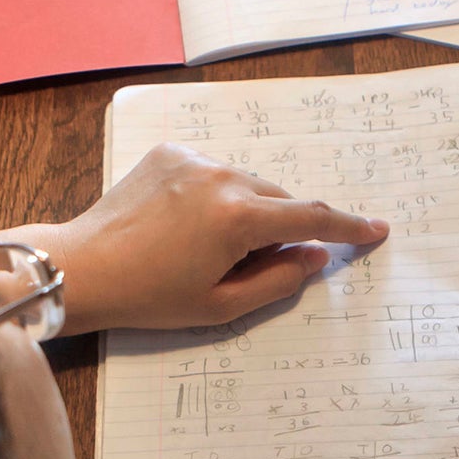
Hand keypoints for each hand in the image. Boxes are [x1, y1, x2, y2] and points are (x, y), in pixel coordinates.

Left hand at [7, 144, 387, 334]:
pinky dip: (216, 195)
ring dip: (246, 211)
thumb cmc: (148, 296)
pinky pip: (214, 172)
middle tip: (251, 265)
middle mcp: (222, 178)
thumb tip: (315, 256)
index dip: (350, 227)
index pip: (312, 217)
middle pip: (279, 199)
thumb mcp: (221, 305)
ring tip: (206, 248)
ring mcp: (194, 160)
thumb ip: (279, 280)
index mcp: (238, 219)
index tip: (377, 230)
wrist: (82, 267)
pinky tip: (184, 224)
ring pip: (247, 184)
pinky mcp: (170, 153)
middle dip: (281, 229)